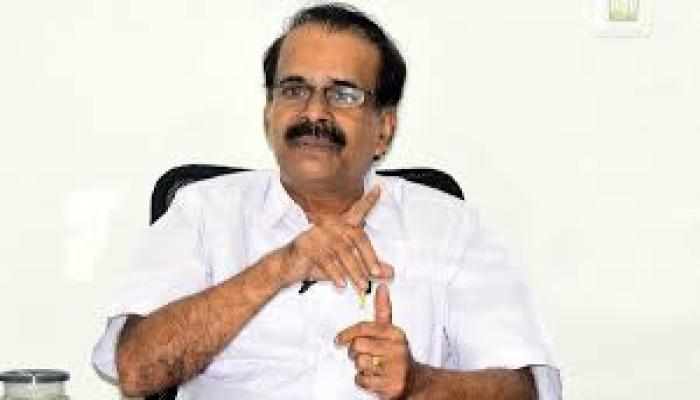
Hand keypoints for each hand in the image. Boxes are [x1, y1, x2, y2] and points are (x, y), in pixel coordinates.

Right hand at [275, 186, 392, 293]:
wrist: (287, 266)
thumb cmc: (316, 261)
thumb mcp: (344, 265)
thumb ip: (367, 267)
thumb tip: (389, 272)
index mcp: (339, 224)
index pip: (357, 211)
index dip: (368, 201)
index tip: (378, 189)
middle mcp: (329, 226)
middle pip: (356, 237)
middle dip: (369, 257)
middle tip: (377, 273)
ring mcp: (318, 235)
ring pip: (344, 252)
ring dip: (355, 271)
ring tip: (362, 285)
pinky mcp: (307, 247)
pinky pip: (327, 261)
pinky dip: (336, 275)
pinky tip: (342, 284)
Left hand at [336, 283, 415, 398]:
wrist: (414, 380)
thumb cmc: (396, 353)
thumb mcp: (390, 331)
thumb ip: (382, 310)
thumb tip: (381, 287)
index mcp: (395, 334)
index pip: (364, 328)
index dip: (347, 333)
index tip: (339, 339)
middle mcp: (397, 350)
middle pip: (358, 346)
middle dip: (355, 352)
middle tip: (360, 354)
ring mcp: (396, 369)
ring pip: (360, 363)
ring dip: (360, 367)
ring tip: (370, 366)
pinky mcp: (391, 386)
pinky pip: (363, 380)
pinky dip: (363, 380)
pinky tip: (372, 377)